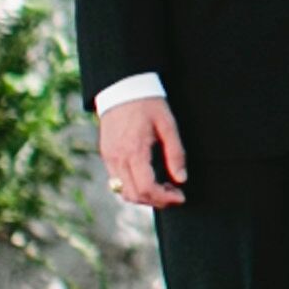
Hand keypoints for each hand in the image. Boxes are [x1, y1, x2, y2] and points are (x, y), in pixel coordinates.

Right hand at [98, 88, 186, 208]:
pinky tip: (149, 178)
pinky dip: (133, 187)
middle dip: (157, 201)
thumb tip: (181, 179)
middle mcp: (118, 158)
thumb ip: (176, 153)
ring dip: (144, 196)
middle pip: (134, 195)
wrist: (123, 88)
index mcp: (134, 151)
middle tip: (175, 195)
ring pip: (123, 192)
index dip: (165, 198)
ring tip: (164, 188)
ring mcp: (109, 158)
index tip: (180, 197)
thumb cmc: (149, 104)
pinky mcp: (106, 155)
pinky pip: (117, 181)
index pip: (147, 188)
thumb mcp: (168, 125)